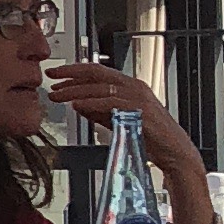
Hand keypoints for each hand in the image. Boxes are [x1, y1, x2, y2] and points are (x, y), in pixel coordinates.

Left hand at [43, 61, 207, 193]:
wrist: (174, 153)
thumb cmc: (149, 137)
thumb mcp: (118, 120)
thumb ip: (99, 111)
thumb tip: (76, 103)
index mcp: (129, 86)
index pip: (97, 71)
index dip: (74, 71)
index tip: (55, 74)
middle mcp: (134, 86)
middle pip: (96, 73)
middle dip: (70, 74)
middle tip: (50, 77)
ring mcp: (138, 97)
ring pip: (100, 87)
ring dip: (75, 90)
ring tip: (57, 95)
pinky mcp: (140, 110)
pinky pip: (111, 103)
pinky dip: (91, 103)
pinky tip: (77, 105)